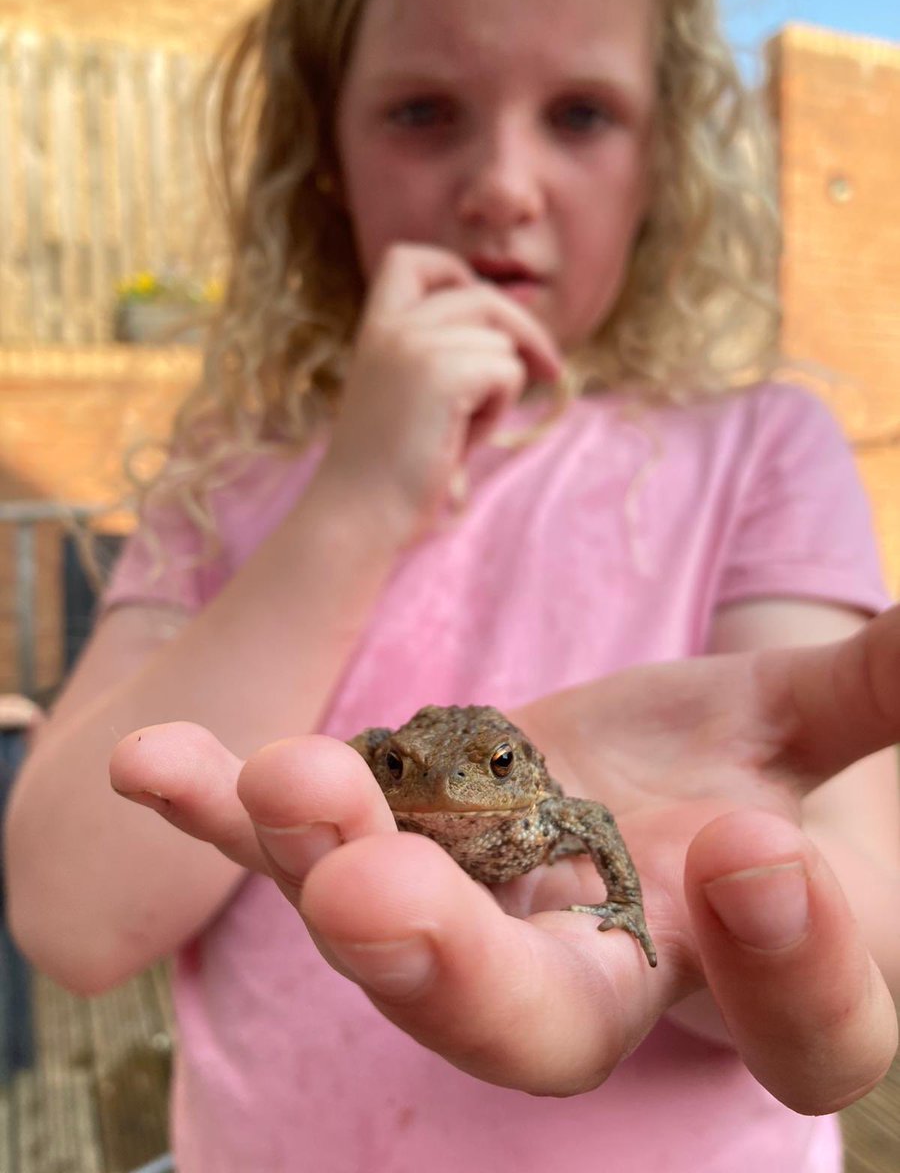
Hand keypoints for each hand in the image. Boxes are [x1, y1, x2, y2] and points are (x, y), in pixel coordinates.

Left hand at [110, 605, 899, 1111]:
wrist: (639, 792)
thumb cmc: (758, 778)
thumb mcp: (823, 740)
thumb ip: (880, 697)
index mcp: (752, 968)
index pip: (799, 1020)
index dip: (789, 962)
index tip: (754, 856)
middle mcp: (600, 976)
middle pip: (541, 1028)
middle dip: (461, 972)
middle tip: (381, 901)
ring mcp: (474, 920)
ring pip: (395, 928)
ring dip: (323, 858)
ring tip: (283, 784)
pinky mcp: (392, 847)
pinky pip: (301, 842)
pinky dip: (224, 808)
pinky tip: (160, 762)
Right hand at [320, 242, 561, 539]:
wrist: (357, 514)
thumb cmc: (387, 470)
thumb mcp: (406, 394)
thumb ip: (441, 354)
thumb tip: (519, 338)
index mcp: (375, 329)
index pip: (411, 258)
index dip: (456, 275)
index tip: (483, 315)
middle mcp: (392, 327)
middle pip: (483, 297)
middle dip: (523, 334)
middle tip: (549, 370)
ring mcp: (415, 346)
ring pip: (502, 342)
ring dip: (500, 389)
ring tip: (460, 429)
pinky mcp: (443, 374)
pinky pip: (507, 371)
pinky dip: (498, 409)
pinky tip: (462, 439)